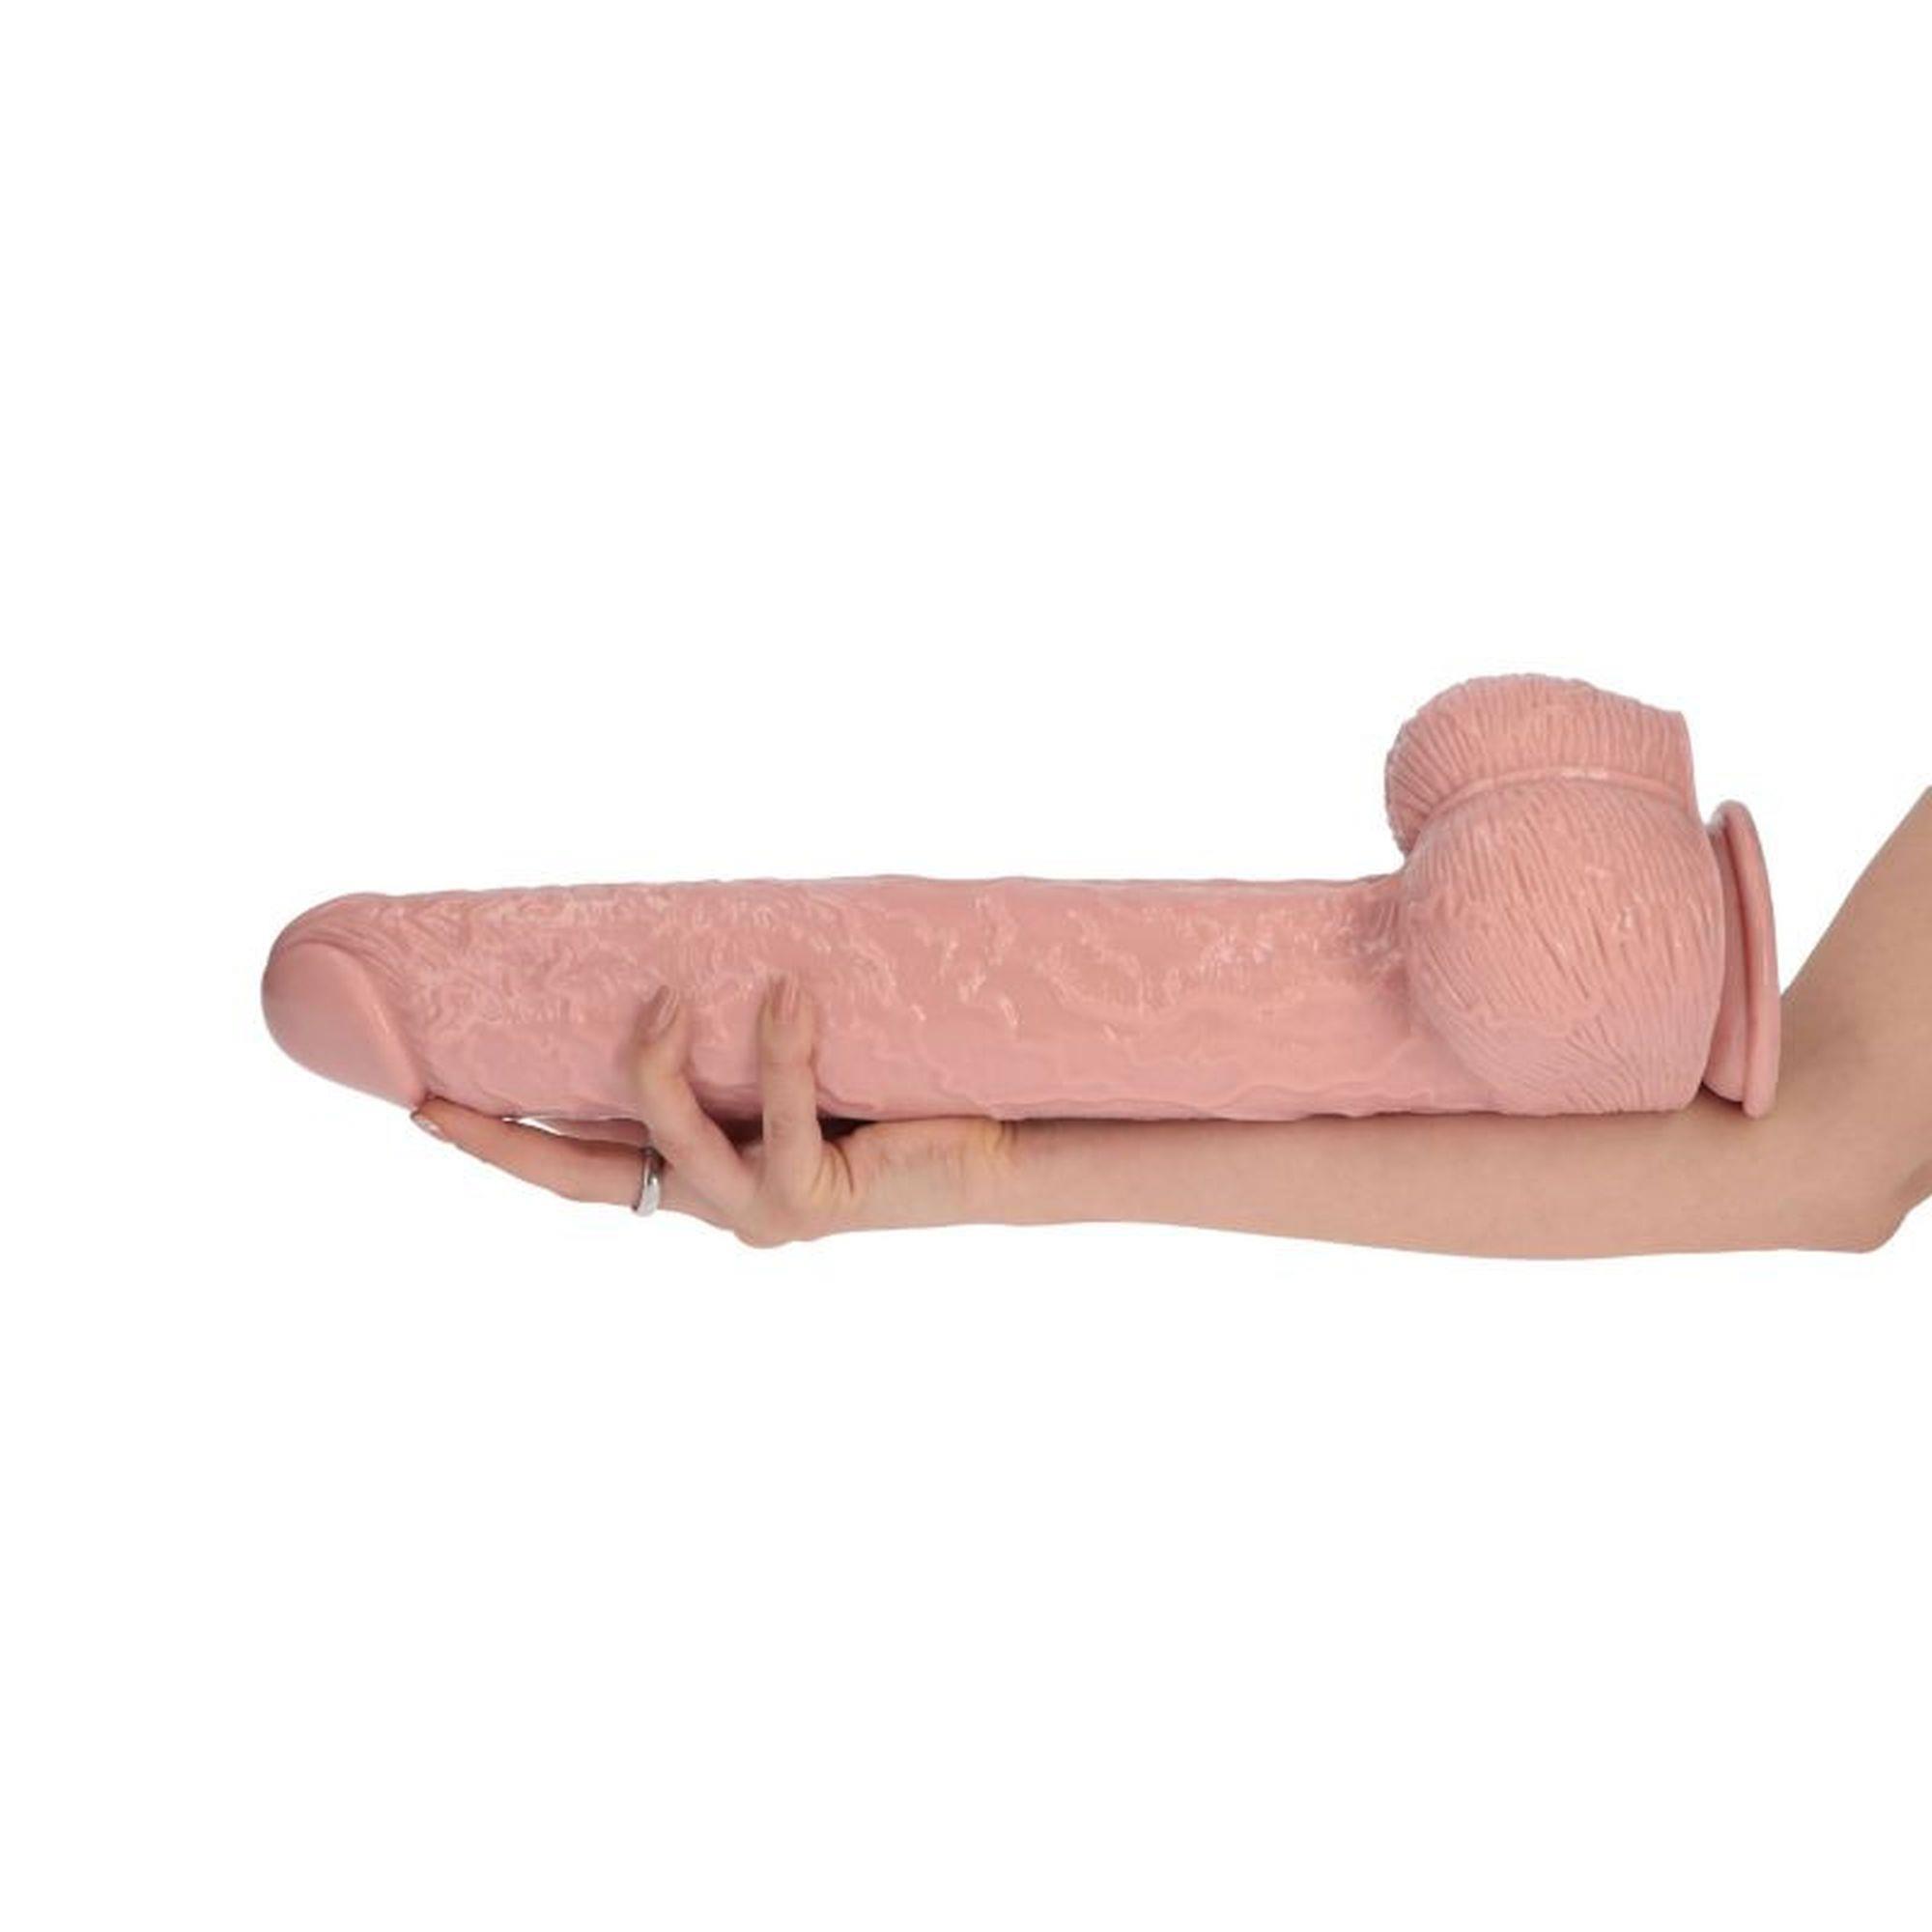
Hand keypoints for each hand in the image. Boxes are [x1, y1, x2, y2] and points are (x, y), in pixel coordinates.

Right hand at [410, 973, 1017, 1244]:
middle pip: (585, 1178)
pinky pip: (781, 1115)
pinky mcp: (815, 1200)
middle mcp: (717, 1204)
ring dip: (657, 1066)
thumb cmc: (895, 1087)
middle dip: (510, 1140)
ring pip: (673, 1143)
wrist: (990, 1144)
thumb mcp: (791, 1057)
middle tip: (438, 1095)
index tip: (422, 1104)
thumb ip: (732, 1029)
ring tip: (667, 996)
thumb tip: (682, 941)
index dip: (502, 1139)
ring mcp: (760, 1212)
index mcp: (702, 1171)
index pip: (578, 1164)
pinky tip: (790, 993)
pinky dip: (779, 1048)